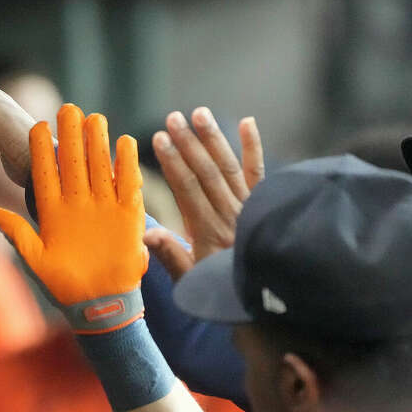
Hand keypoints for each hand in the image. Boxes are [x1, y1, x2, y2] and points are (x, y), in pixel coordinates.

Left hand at [0, 103, 145, 333]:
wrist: (99, 305)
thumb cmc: (64, 286)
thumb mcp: (35, 258)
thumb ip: (16, 232)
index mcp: (54, 212)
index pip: (45, 173)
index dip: (41, 150)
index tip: (37, 126)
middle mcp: (78, 204)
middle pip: (73, 163)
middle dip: (70, 136)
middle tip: (67, 109)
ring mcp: (104, 208)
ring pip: (100, 167)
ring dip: (97, 143)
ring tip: (94, 118)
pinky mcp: (128, 216)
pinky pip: (128, 185)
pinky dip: (127, 165)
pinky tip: (124, 142)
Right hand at [143, 108, 262, 279]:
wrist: (265, 298)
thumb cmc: (222, 291)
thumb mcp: (191, 281)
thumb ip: (170, 256)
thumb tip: (145, 233)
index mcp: (208, 233)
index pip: (188, 189)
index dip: (173, 162)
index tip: (159, 139)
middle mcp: (231, 215)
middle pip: (207, 173)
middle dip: (188, 144)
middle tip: (173, 118)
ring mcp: (249, 207)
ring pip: (230, 168)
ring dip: (214, 140)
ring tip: (199, 113)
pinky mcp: (265, 203)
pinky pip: (259, 173)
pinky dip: (254, 149)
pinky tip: (248, 123)